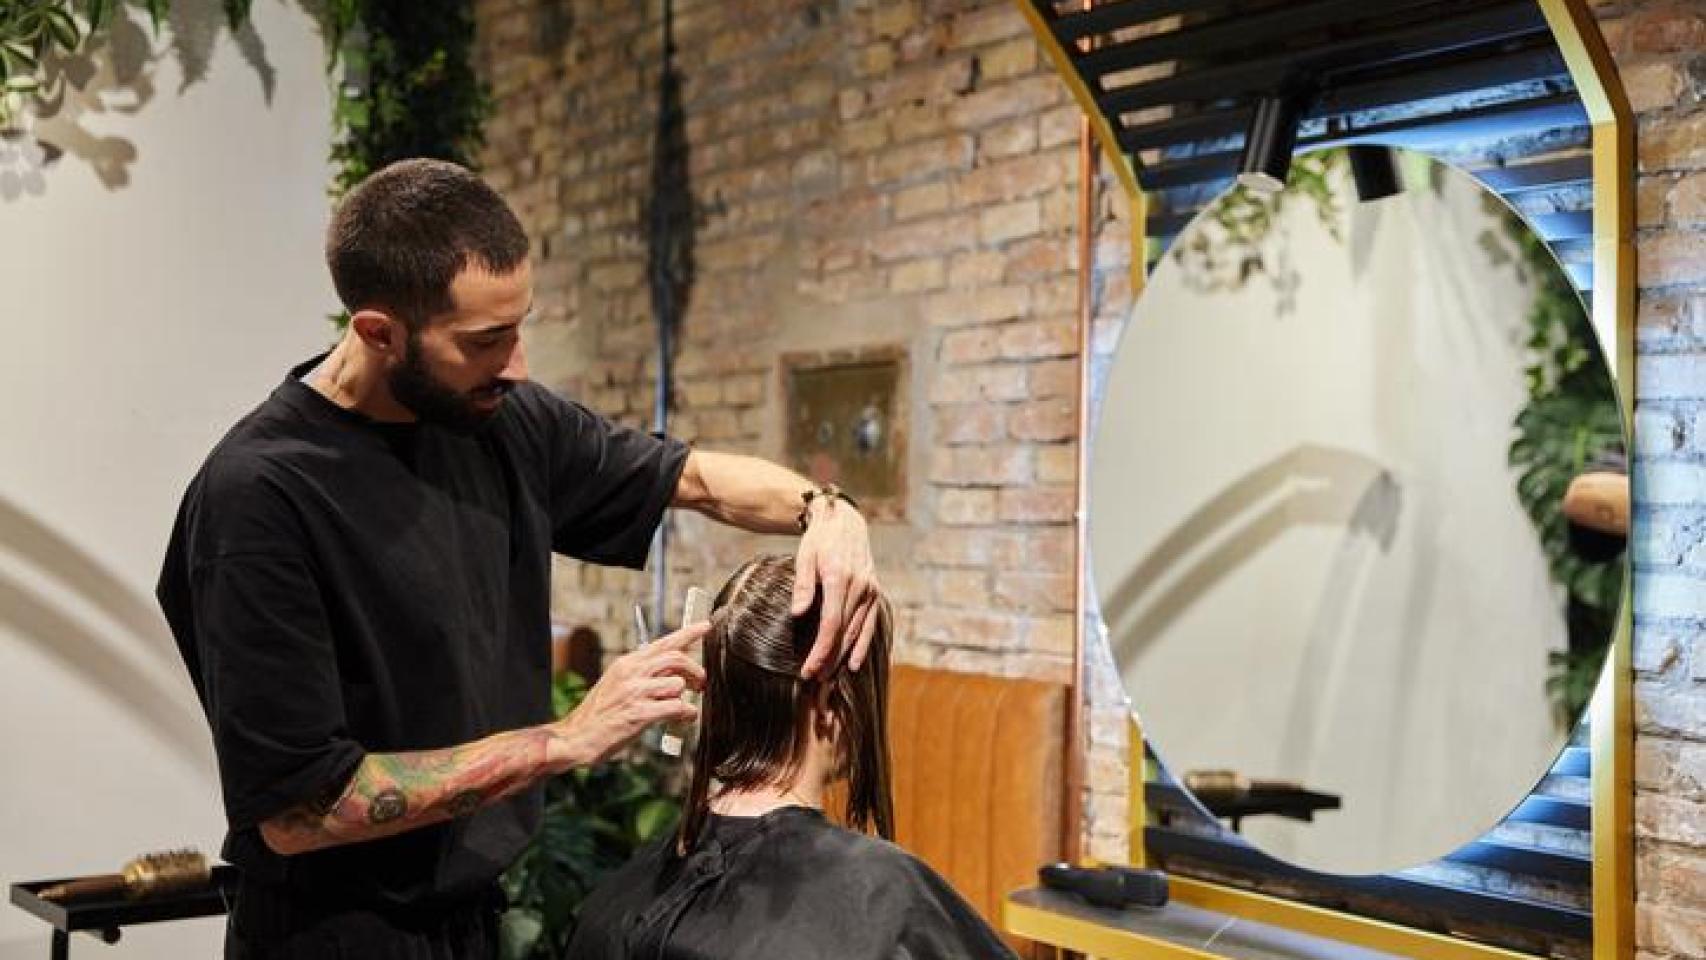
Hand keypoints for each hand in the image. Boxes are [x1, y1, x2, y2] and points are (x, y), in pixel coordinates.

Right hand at [549, 622, 707, 769]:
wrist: (576, 737)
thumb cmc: (600, 714)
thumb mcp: (617, 683)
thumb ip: (643, 674)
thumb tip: (675, 672)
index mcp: (627, 663)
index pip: (663, 642)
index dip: (688, 633)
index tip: (705, 626)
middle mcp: (631, 673)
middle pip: (676, 659)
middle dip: (695, 670)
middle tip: (701, 683)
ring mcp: (635, 693)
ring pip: (678, 685)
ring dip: (685, 698)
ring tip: (680, 710)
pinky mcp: (639, 714)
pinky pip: (676, 708)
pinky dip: (686, 714)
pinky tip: (682, 720)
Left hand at [791, 498, 879, 677]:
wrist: (844, 521)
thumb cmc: (819, 540)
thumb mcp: (805, 557)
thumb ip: (803, 586)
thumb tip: (797, 614)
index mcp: (841, 578)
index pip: (832, 624)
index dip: (821, 650)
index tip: (808, 669)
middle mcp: (860, 587)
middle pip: (845, 633)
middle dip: (829, 660)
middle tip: (813, 681)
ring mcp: (870, 590)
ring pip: (858, 632)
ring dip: (843, 657)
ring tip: (828, 677)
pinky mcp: (874, 592)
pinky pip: (870, 624)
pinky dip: (863, 645)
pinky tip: (853, 663)